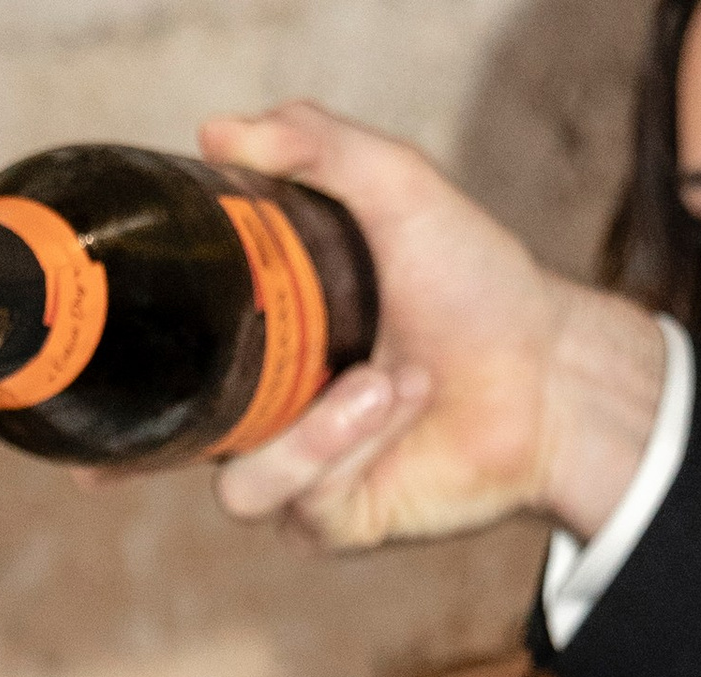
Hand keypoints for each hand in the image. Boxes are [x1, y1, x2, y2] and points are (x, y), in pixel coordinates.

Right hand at [197, 102, 667, 551]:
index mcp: (268, 342)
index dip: (169, 346)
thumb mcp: (394, 188)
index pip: (186, 356)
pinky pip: (298, 503)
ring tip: (382, 383)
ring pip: (242, 482)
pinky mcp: (331, 525)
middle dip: (244, 392)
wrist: (546, 372)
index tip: (154, 337)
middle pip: (195, 431)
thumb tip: (216, 129)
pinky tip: (395, 405)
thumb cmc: (476, 287)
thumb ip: (313, 144)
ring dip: (312, 432)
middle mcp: (272, 413)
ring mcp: (297, 477)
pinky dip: (344, 448)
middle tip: (314, 345)